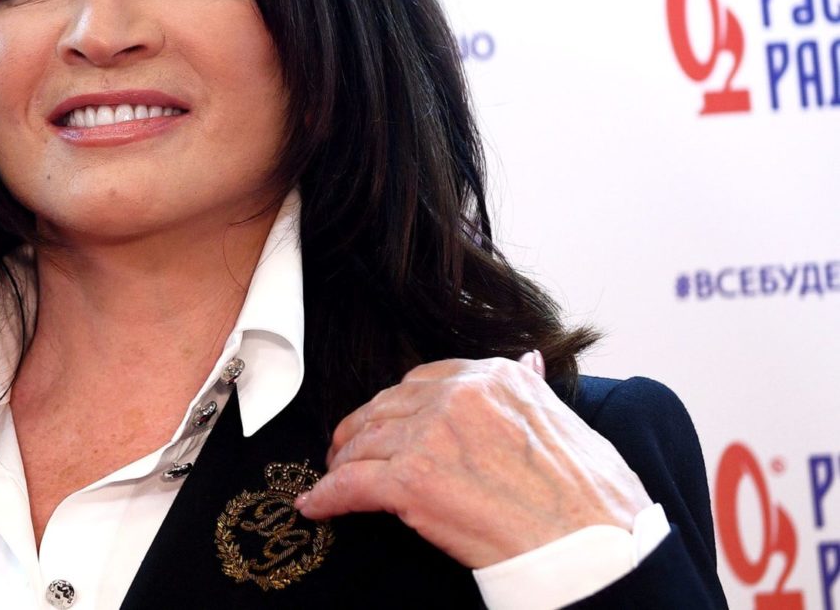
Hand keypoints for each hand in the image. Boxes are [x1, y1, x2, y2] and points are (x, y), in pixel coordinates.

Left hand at [294, 354, 652, 568]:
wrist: (597, 550)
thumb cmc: (592, 499)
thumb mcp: (567, 422)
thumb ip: (534, 390)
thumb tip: (528, 361)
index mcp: (495, 378)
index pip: (424, 380)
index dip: (398, 405)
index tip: (387, 421)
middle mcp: (459, 396)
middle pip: (386, 406)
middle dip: (362, 430)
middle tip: (348, 450)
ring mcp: (431, 436)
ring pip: (364, 442)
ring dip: (342, 462)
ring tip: (333, 478)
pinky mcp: (410, 482)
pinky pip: (352, 485)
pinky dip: (328, 496)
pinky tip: (316, 506)